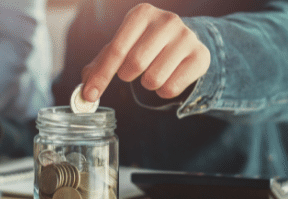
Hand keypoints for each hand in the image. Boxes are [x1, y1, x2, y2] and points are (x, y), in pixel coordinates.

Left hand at [81, 3, 209, 100]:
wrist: (181, 41)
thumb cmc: (143, 44)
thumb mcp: (120, 48)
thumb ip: (100, 67)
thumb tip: (86, 93)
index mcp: (142, 14)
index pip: (116, 50)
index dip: (101, 76)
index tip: (90, 95)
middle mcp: (167, 20)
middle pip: (135, 64)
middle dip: (127, 75)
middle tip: (132, 71)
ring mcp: (187, 37)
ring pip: (154, 79)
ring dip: (147, 84)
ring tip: (152, 71)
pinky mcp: (201, 56)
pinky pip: (171, 88)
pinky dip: (163, 91)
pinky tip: (168, 77)